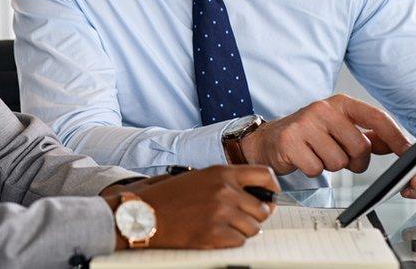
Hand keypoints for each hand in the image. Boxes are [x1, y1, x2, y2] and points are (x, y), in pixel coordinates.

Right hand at [102, 165, 279, 249]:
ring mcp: (221, 213)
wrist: (143, 214)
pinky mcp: (214, 234)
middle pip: (263, 209)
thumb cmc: (170, 196)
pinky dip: (230, 242)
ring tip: (222, 226)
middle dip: (255, 216)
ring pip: (253, 229)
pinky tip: (214, 234)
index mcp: (221, 172)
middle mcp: (225, 191)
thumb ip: (228, 182)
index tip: (270, 196)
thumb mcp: (199, 177)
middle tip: (241, 218)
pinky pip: (240, 242)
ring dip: (242, 231)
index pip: (265, 175)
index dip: (272, 188)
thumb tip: (259, 195)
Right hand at [239, 94, 410, 176]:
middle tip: (341, 157)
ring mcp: (304, 124)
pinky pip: (317, 168)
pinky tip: (304, 159)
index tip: (410, 152)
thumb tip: (399, 143)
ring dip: (331, 166)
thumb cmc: (308, 135)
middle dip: (355, 161)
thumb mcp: (339, 129)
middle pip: (360, 147)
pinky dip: (313, 170)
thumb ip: (369, 136)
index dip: (396, 136)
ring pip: (339, 161)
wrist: (269, 139)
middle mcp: (322, 109)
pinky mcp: (289, 141)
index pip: (376, 117)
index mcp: (340, 103)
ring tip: (318, 155)